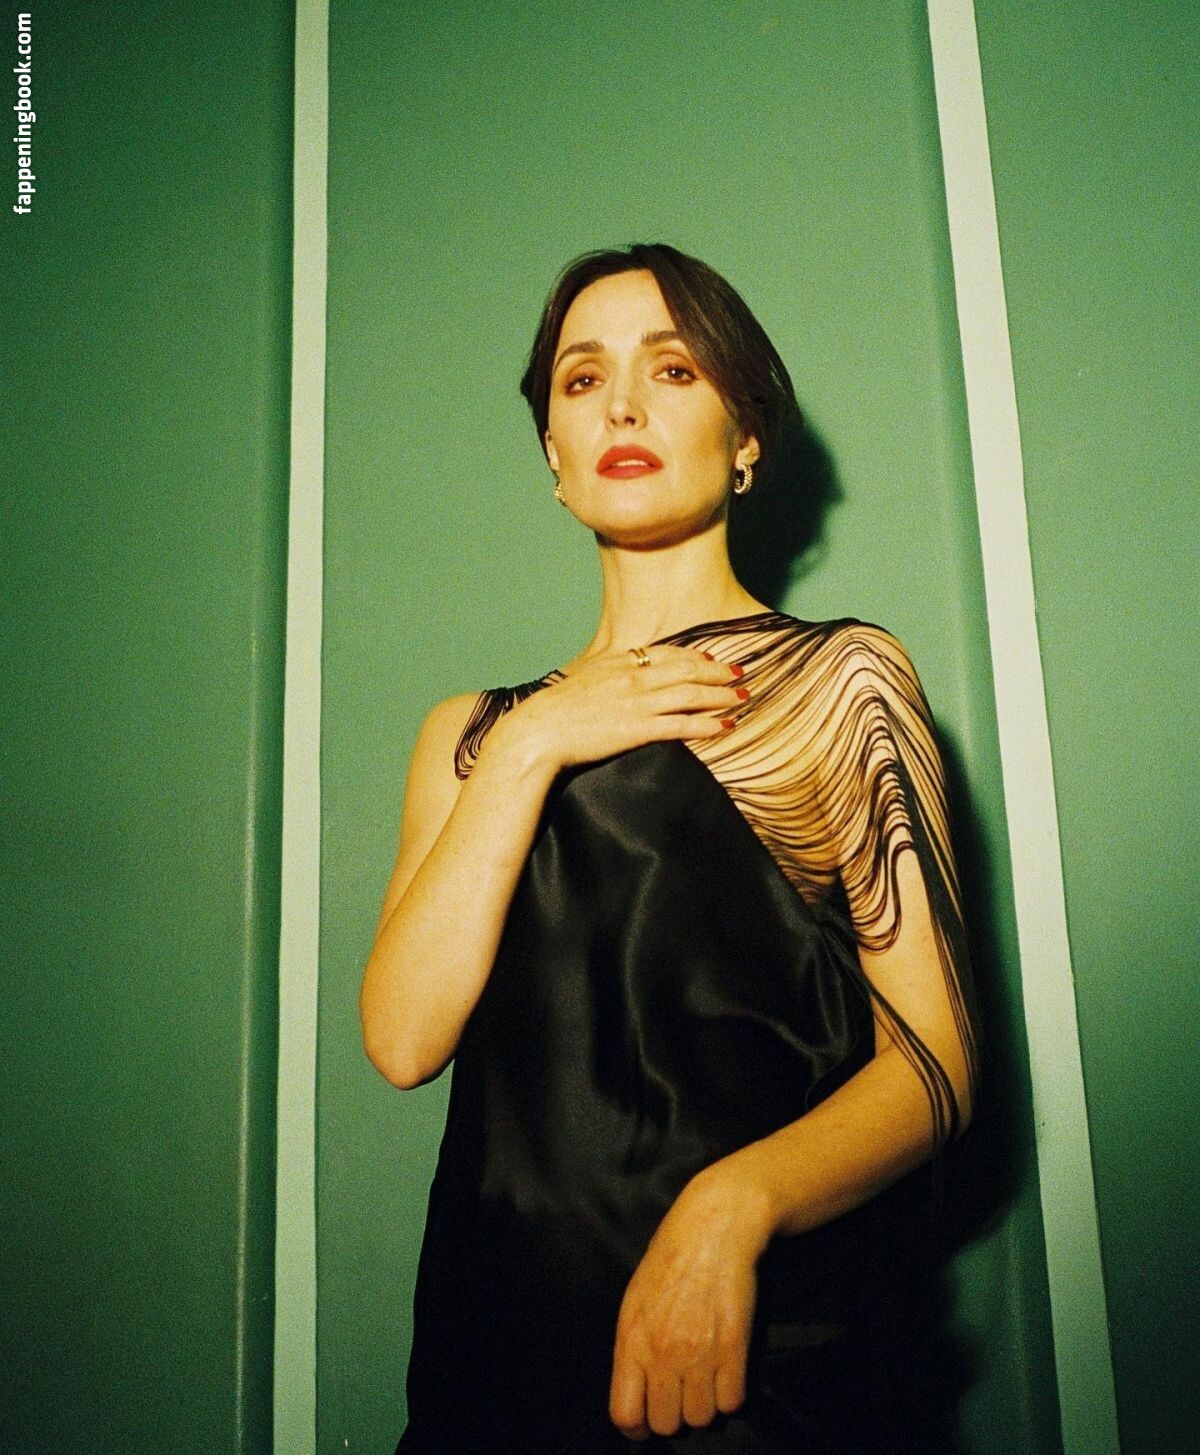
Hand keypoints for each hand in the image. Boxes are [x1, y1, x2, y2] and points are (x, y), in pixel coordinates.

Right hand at [495, 644, 747, 774]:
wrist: (539, 731)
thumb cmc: (554, 711)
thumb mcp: (582, 679)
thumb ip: (606, 673)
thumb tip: (620, 671)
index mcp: (619, 662)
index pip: (667, 653)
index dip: (695, 657)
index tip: (713, 660)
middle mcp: (633, 677)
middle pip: (686, 670)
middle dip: (718, 672)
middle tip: (741, 674)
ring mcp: (638, 702)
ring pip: (691, 694)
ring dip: (721, 695)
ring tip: (742, 698)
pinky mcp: (638, 729)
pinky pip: (682, 724)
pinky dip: (707, 724)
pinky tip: (725, 726)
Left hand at [608, 1172, 771, 1439]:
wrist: (713, 1227)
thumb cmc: (671, 1258)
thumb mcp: (634, 1300)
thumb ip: (632, 1348)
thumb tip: (635, 1392)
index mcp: (631, 1340)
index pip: (625, 1414)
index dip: (637, 1426)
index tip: (647, 1420)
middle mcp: (663, 1352)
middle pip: (667, 1424)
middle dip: (674, 1415)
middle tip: (681, 1392)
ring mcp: (700, 1351)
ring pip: (702, 1417)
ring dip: (704, 1404)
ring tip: (704, 1377)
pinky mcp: (734, 1346)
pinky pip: (732, 1400)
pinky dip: (730, 1393)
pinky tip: (726, 1370)